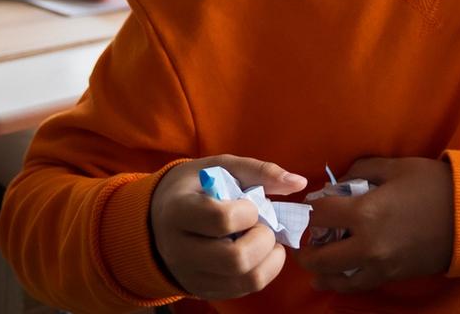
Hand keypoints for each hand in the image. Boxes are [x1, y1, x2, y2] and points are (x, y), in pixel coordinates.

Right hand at [150, 155, 307, 300]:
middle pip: (235, 259)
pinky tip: (258, 253)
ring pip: (244, 280)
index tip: (249, 205)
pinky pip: (244, 290)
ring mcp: (190, 275)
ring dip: (269, 259)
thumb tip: (298, 182)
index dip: (248, 212)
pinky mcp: (203, 291)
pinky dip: (263, 271)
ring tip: (265, 240)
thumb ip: (259, 171)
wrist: (161, 218)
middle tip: (262, 226)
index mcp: (178, 211)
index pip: (221, 219)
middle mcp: (179, 249)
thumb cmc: (197, 187)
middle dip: (263, 240)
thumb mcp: (220, 167)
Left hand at [295, 157, 453, 293]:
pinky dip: (341, 281)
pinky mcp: (391, 276)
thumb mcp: (395, 167)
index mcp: (365, 213)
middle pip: (319, 256)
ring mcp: (379, 265)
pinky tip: (333, 276)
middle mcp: (367, 245)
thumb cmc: (433, 185)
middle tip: (302, 238)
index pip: (320, 216)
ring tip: (314, 261)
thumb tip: (339, 183)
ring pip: (335, 279)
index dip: (310, 210)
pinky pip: (357, 284)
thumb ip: (360, 171)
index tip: (309, 206)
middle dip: (305, 247)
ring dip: (320, 270)